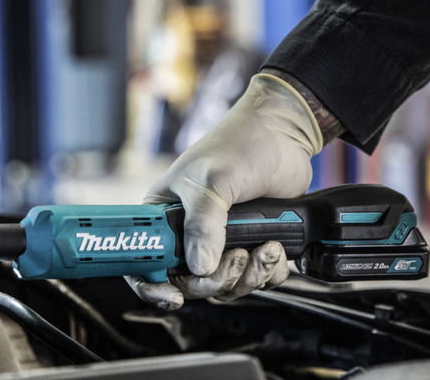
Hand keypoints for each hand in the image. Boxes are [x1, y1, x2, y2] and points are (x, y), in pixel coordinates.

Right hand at [125, 73, 321, 309]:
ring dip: (247, 276)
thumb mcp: (212, 181)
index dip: (153, 285)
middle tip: (236, 259)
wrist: (283, 133)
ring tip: (264, 248)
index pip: (146, 260)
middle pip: (190, 281)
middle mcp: (190, 232)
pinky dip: (268, 271)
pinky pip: (256, 277)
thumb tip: (200, 267)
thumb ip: (203, 224)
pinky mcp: (252, 243)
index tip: (173, 296)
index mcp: (165, 215)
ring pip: (226, 284)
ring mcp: (222, 240)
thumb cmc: (238, 144)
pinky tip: (275, 247)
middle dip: (215, 280)